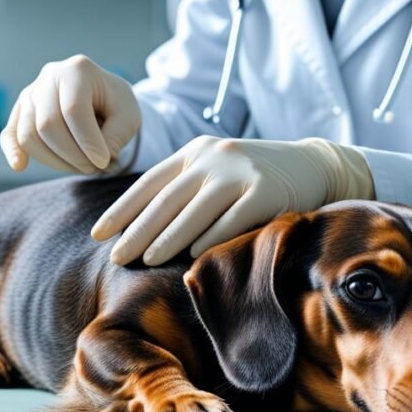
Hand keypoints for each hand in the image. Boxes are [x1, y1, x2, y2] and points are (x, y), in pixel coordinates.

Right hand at [0, 55, 140, 174]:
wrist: (103, 96)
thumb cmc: (116, 105)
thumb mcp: (129, 116)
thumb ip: (116, 136)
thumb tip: (95, 158)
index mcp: (78, 69)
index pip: (74, 110)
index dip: (88, 142)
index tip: (104, 161)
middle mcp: (49, 76)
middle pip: (48, 125)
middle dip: (72, 155)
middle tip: (94, 167)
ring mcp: (31, 92)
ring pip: (29, 135)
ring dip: (55, 161)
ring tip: (81, 165)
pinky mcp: (21, 110)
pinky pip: (11, 134)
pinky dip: (13, 151)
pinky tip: (21, 166)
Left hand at [90, 135, 374, 265]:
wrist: (313, 164)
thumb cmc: (255, 177)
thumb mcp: (217, 170)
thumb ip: (186, 187)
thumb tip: (140, 227)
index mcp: (195, 151)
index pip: (149, 183)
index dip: (121, 209)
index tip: (98, 234)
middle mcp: (214, 157)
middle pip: (166, 199)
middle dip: (137, 230)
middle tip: (116, 257)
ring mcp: (240, 172)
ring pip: (195, 210)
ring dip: (168, 237)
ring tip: (146, 260)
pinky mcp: (265, 191)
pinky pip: (231, 219)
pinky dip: (210, 238)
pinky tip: (193, 256)